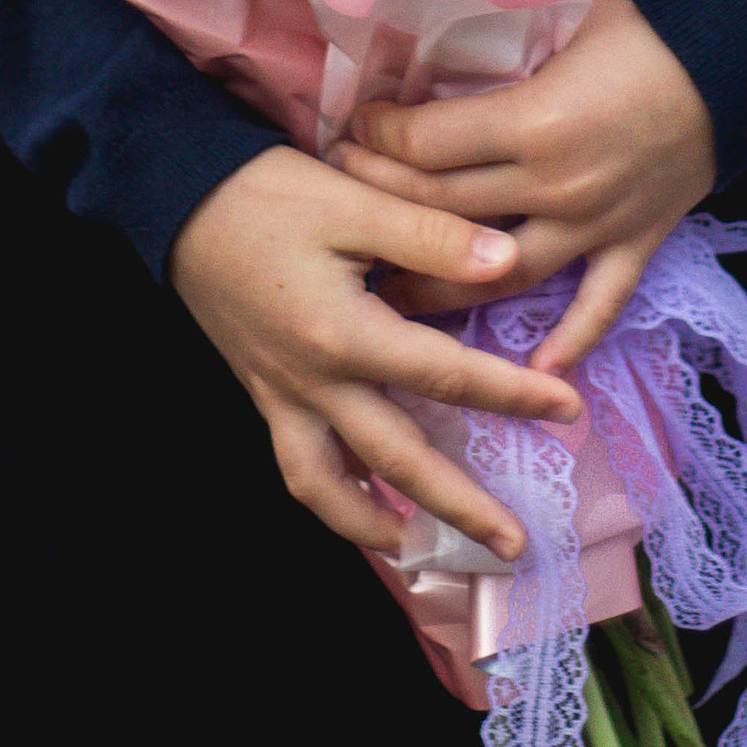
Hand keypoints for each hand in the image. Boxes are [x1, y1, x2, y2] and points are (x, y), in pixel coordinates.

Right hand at [168, 145, 580, 560]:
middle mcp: (314, 381)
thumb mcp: (354, 199)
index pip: (447, 377)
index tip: (568, 412)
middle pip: (397, 462)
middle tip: (513, 546)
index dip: (512, 397)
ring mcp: (281, 395)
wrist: (178, 195)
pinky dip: (333, 497)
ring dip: (379, 528)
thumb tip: (506, 261)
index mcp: (345, 334)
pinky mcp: (261, 391)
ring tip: (422, 553)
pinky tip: (361, 503)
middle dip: (458, 509)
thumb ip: (431, 235)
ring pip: (331, 488)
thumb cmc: (267, 192)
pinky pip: (298, 465)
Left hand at [336, 0, 716, 374]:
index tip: (351, 134)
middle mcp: (556, 185)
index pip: (428, 146)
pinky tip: (534, 375)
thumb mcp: (560, 23)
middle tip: (342, 200)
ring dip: (439, 291)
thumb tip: (433, 61)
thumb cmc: (642, 30)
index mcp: (534, 122)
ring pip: (500, 274)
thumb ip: (502, 57)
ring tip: (386, 301)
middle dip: (382, 203)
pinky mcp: (635, 244)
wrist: (739, 59)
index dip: (377, 140)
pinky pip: (598, 307)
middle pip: (445, 209)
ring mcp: (595, 225)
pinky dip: (570, 342)